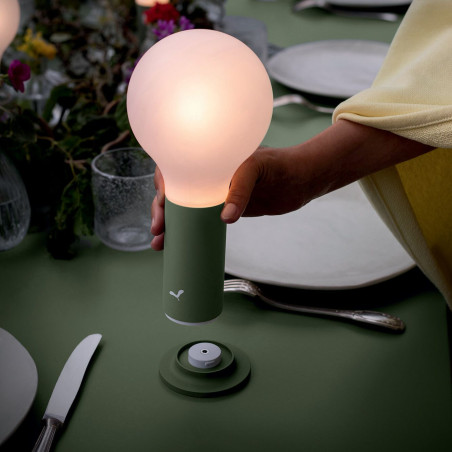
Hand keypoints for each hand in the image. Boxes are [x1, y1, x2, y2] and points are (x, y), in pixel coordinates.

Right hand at [150, 120, 431, 249]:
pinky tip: (179, 244)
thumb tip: (225, 218)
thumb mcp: (256, 169)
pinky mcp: (226, 208)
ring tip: (160, 244)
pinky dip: (190, 232)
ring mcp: (216, 193)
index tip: (162, 206)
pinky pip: (202, 220)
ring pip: (186, 209)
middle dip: (162, 211)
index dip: (162, 188)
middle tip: (159, 231)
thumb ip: (240, 190)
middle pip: (176, 193)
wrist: (301, 181)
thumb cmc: (279, 165)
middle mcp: (208, 175)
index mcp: (209, 158)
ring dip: (171, 225)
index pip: (175, 168)